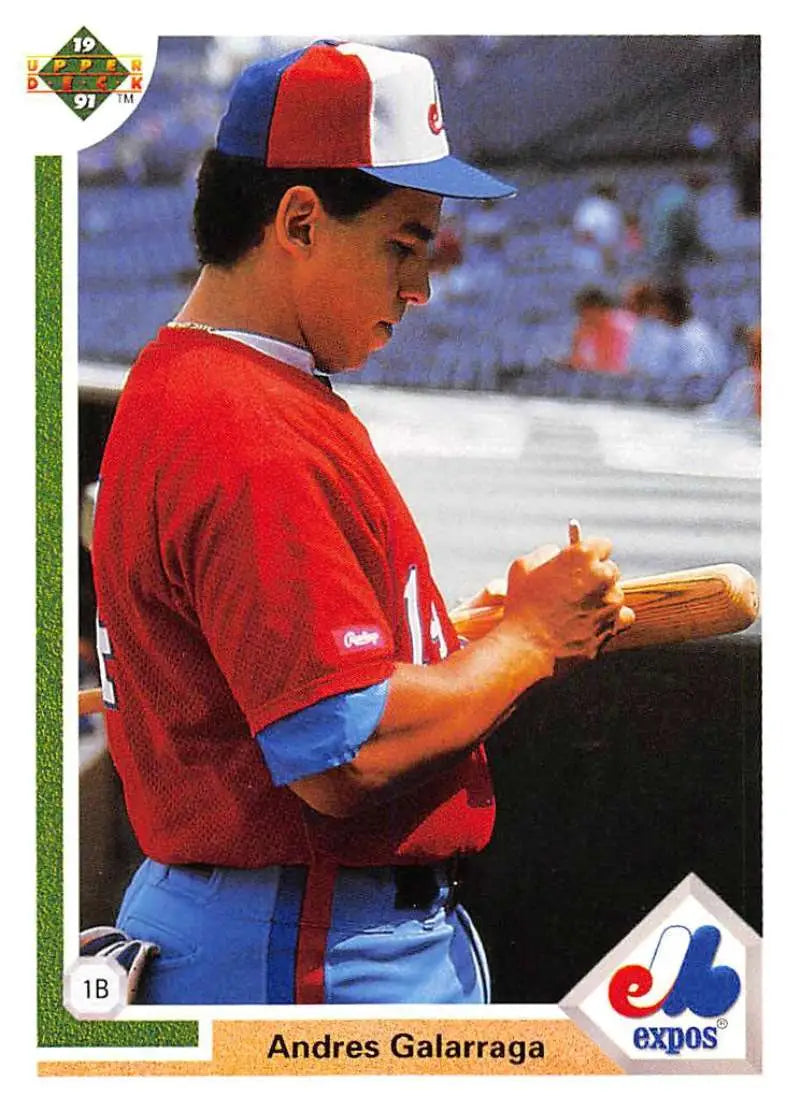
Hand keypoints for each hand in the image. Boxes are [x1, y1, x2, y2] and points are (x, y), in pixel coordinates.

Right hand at [502, 537, 634, 659]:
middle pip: (610, 570)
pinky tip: (593, 621)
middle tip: (575, 588)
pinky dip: (611, 619)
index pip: (602, 545)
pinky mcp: (612, 628)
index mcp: (583, 556)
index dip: (589, 554)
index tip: (581, 562)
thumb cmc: (521, 606)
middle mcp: (603, 577)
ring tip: (575, 611)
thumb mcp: (524, 567)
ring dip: (601, 599)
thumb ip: (546, 553)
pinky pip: (622, 618)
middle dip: (596, 577)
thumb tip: (558, 554)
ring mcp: (611, 604)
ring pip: (615, 595)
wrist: (526, 646)